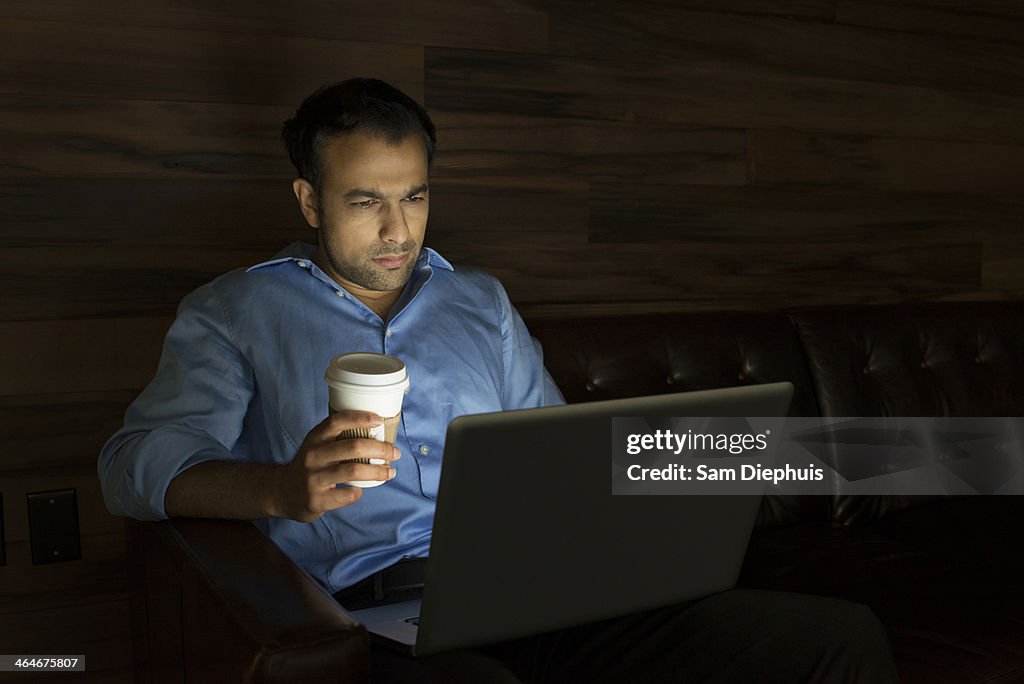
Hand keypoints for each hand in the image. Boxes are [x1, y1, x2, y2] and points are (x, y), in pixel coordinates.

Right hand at [273, 410, 399, 521]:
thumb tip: (377, 431)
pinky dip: (359, 492)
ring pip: (353, 471)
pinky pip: (346, 495)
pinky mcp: (316, 499)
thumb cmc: (311, 465)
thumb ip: (339, 438)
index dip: (359, 418)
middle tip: (394, 453)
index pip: (337, 422)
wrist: (283, 492)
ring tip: (391, 472)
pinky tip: (361, 490)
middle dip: (380, 449)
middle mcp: (313, 456)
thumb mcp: (318, 445)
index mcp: (315, 438)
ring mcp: (313, 478)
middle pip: (353, 447)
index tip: (379, 420)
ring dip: (377, 472)